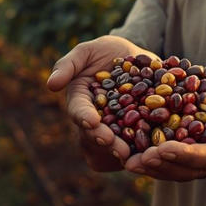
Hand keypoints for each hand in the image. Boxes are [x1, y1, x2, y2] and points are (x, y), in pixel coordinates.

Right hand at [47, 36, 159, 169]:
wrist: (135, 56)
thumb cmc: (105, 50)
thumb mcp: (86, 52)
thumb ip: (68, 66)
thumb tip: (51, 85)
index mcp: (81, 101)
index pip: (79, 111)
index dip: (84, 117)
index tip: (91, 121)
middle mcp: (96, 119)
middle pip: (96, 135)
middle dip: (106, 142)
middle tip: (117, 148)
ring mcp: (116, 127)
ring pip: (116, 144)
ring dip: (124, 150)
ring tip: (132, 155)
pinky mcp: (139, 129)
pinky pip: (140, 141)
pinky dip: (145, 147)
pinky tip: (154, 151)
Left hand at [124, 80, 205, 179]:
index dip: (187, 155)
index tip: (165, 149)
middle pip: (184, 168)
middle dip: (160, 165)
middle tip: (136, 158)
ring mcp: (200, 155)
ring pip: (171, 166)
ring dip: (148, 164)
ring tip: (124, 156)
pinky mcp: (188, 146)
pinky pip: (165, 153)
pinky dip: (146, 149)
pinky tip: (125, 142)